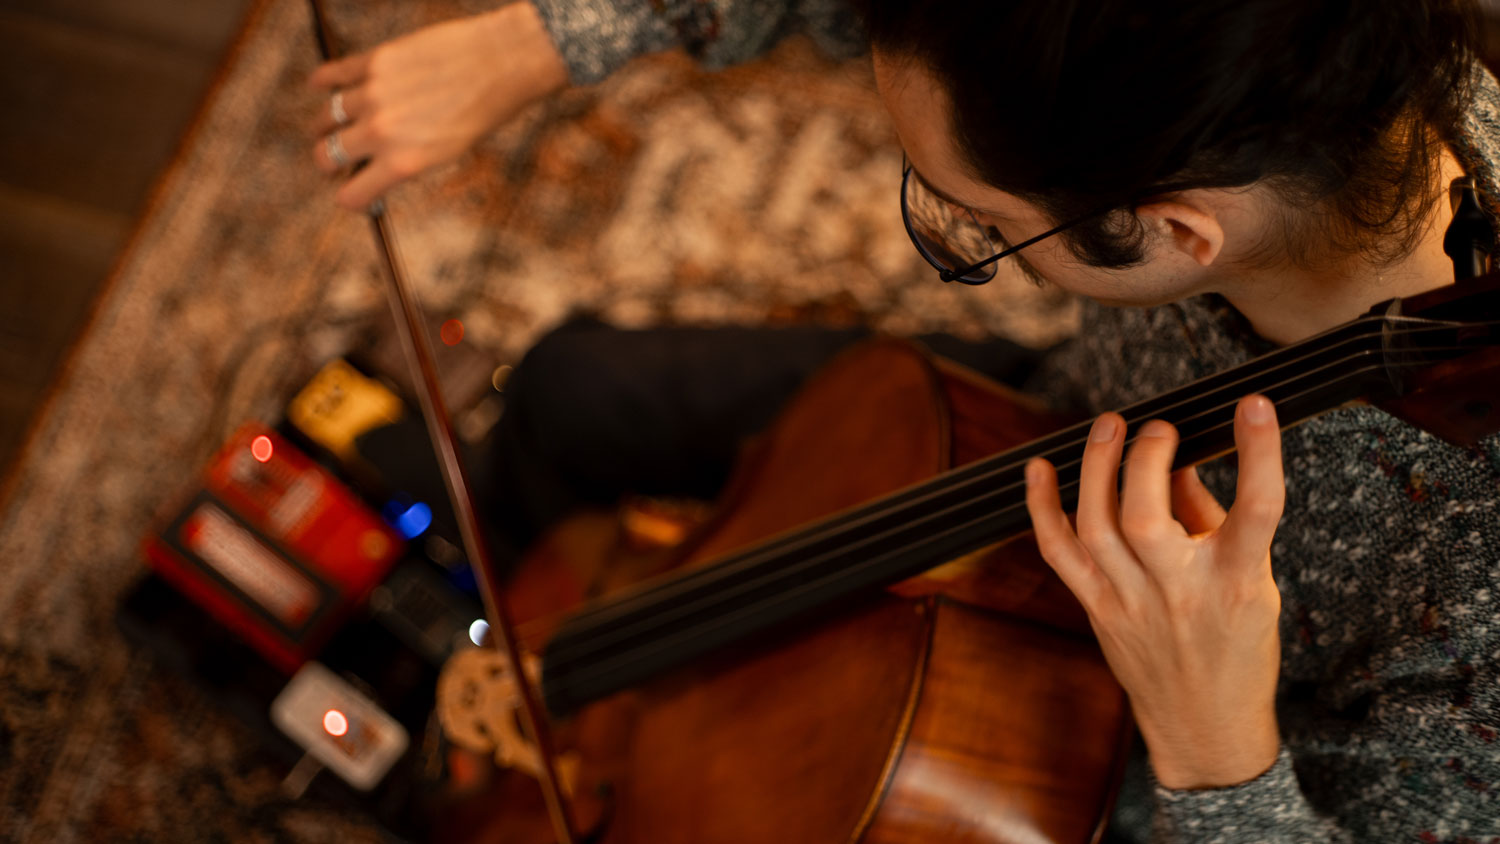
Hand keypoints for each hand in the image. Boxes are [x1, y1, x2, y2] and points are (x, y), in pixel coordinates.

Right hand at [308, 2, 568, 209]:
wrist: (500, 63)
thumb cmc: (483, 112)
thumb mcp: (449, 151)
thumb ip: (407, 159)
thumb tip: (377, 166)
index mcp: (404, 163)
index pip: (352, 195)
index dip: (351, 198)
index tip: (353, 193)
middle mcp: (382, 131)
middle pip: (327, 154)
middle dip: (327, 162)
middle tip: (333, 159)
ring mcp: (374, 94)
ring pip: (327, 115)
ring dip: (325, 124)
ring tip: (330, 124)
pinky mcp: (375, 61)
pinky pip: (334, 73)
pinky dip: (322, 80)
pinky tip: (318, 84)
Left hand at [1024, 395, 1284, 789]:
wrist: (1206, 728)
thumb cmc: (1237, 650)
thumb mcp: (1256, 585)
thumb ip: (1215, 520)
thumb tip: (1181, 460)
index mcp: (1238, 583)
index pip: (1257, 510)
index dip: (1259, 453)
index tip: (1252, 405)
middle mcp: (1181, 593)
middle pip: (1146, 517)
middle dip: (1145, 457)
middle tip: (1157, 427)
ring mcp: (1131, 603)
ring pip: (1097, 527)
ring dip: (1096, 466)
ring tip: (1109, 426)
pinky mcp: (1098, 609)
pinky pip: (1058, 553)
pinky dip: (1041, 507)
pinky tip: (1038, 468)